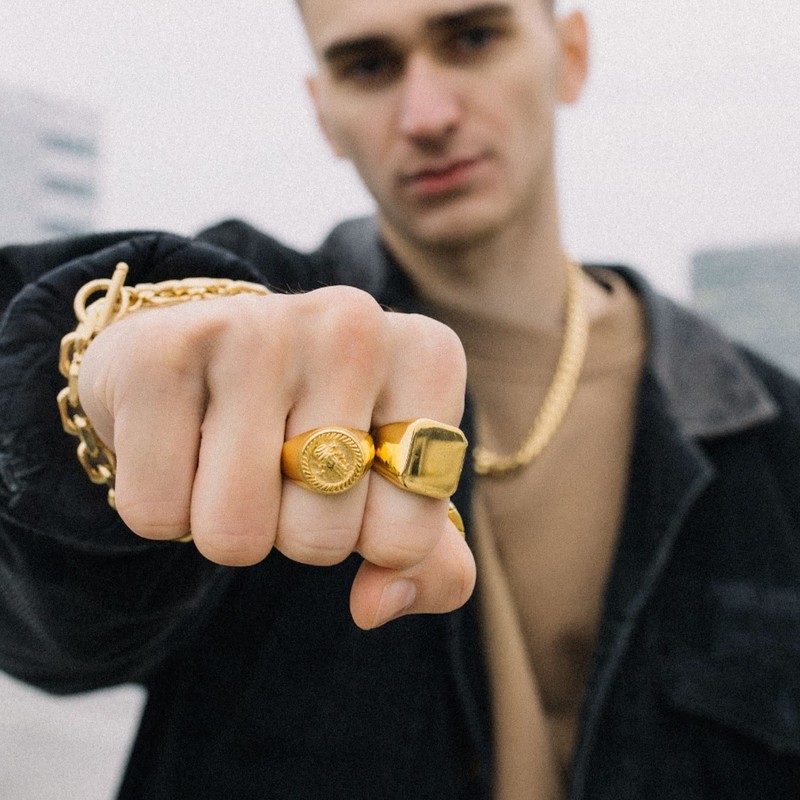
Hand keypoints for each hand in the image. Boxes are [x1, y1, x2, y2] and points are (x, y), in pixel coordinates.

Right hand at [78, 285, 474, 627]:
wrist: (203, 357)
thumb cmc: (309, 425)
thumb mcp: (389, 484)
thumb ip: (427, 561)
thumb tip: (375, 606)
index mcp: (427, 356)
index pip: (408, 536)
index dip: (370, 538)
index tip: (353, 481)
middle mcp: (353, 326)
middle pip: (320, 538)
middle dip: (294, 531)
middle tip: (279, 465)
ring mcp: (254, 329)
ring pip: (235, 533)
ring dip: (226, 526)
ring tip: (228, 456)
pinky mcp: (160, 352)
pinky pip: (157, 512)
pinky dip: (162, 505)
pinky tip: (177, 441)